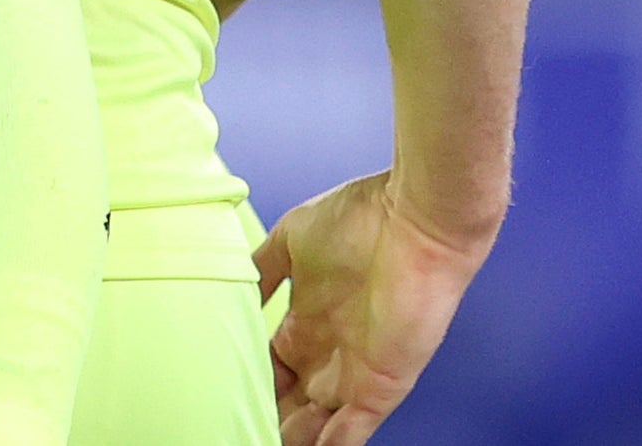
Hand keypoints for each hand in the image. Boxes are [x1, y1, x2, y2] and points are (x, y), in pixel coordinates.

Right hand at [254, 169, 490, 445]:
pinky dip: (329, 445)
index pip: (274, 366)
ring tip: (264, 443)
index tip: (226, 391)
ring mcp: (355, 372)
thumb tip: (235, 288)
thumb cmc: (362, 219)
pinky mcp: (381, 386)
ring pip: (318, 424)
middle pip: (293, 401)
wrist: (415, 219)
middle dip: (271, 416)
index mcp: (308, 319)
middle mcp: (330, 351)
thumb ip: (264, 269)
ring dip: (294, 437)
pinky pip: (352, 431)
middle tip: (239, 424)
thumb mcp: (293, 238)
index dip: (252, 380)